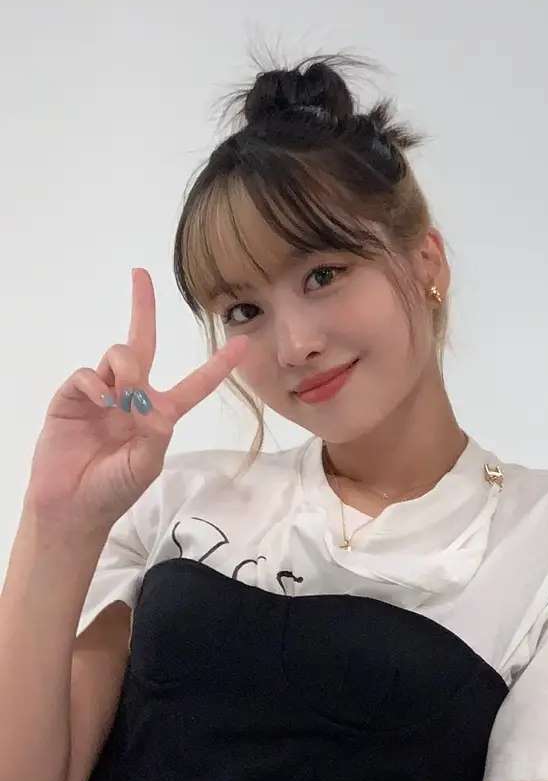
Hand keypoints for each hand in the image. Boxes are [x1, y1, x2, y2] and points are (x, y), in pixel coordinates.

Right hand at [26, 269, 245, 534]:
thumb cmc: (114, 490)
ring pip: (119, 355)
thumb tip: (150, 403)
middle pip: (142, 343)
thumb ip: (155, 434)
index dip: (219, 365)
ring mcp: (102, 394)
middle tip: (141, 274)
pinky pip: (88, 374)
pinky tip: (102, 402)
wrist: (72, 506)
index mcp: (160, 414)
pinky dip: (96, 383)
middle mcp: (133, 397)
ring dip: (126, 367)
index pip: (195, 384)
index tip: (242, 342)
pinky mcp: (73, 397)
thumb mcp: (145, 465)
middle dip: (142, 308)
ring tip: (122, 398)